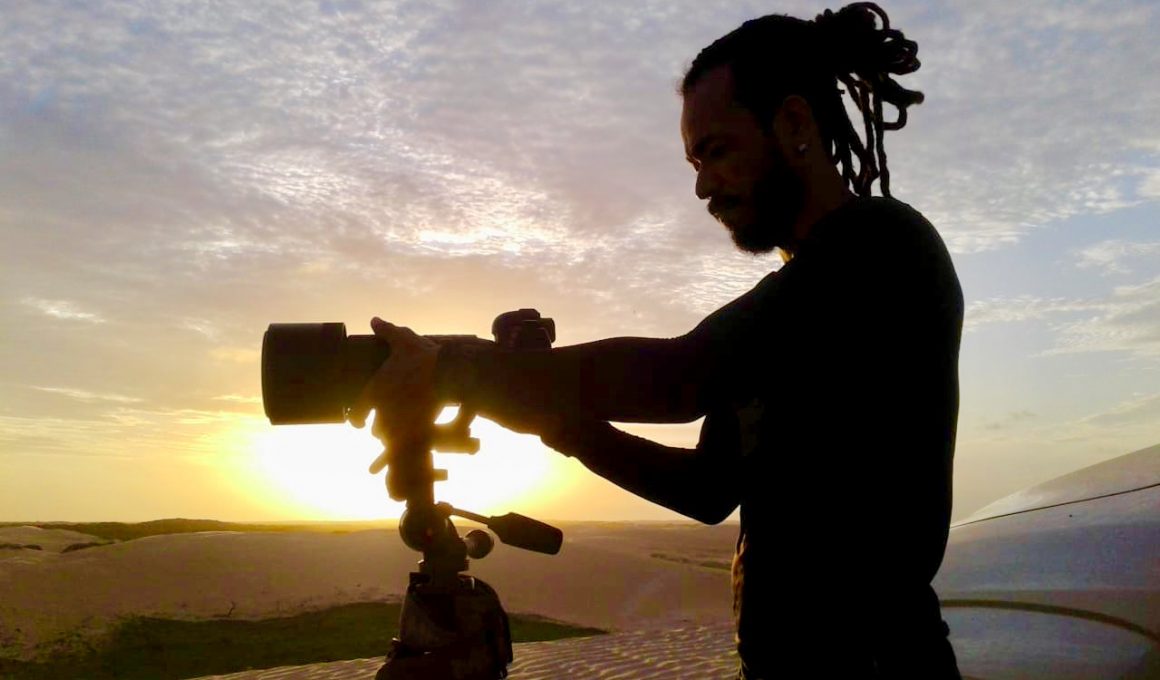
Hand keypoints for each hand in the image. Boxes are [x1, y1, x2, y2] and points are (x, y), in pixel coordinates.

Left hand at [348, 317, 440, 445]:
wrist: (448, 372)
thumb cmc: (422, 358)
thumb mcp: (403, 341)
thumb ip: (387, 332)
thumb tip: (375, 320)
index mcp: (375, 392)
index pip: (357, 413)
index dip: (356, 419)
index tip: (358, 423)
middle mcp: (384, 411)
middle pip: (377, 430)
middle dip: (380, 429)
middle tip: (383, 426)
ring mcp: (402, 422)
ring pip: (394, 438)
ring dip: (395, 436)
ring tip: (404, 431)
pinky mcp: (421, 428)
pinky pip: (410, 444)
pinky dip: (408, 445)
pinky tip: (412, 443)